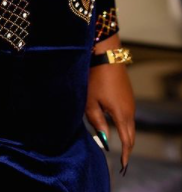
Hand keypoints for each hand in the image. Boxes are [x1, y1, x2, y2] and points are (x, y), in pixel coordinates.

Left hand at [85, 52, 135, 175]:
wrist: (106, 57)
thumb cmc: (95, 79)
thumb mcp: (91, 103)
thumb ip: (98, 123)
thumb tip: (106, 140)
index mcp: (122, 115)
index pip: (127, 141)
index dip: (126, 154)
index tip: (123, 165)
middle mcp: (130, 110)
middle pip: (131, 134)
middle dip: (127, 147)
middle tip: (122, 158)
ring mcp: (131, 101)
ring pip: (130, 124)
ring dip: (126, 134)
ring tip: (118, 143)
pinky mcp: (128, 94)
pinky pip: (129, 114)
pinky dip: (125, 123)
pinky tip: (116, 124)